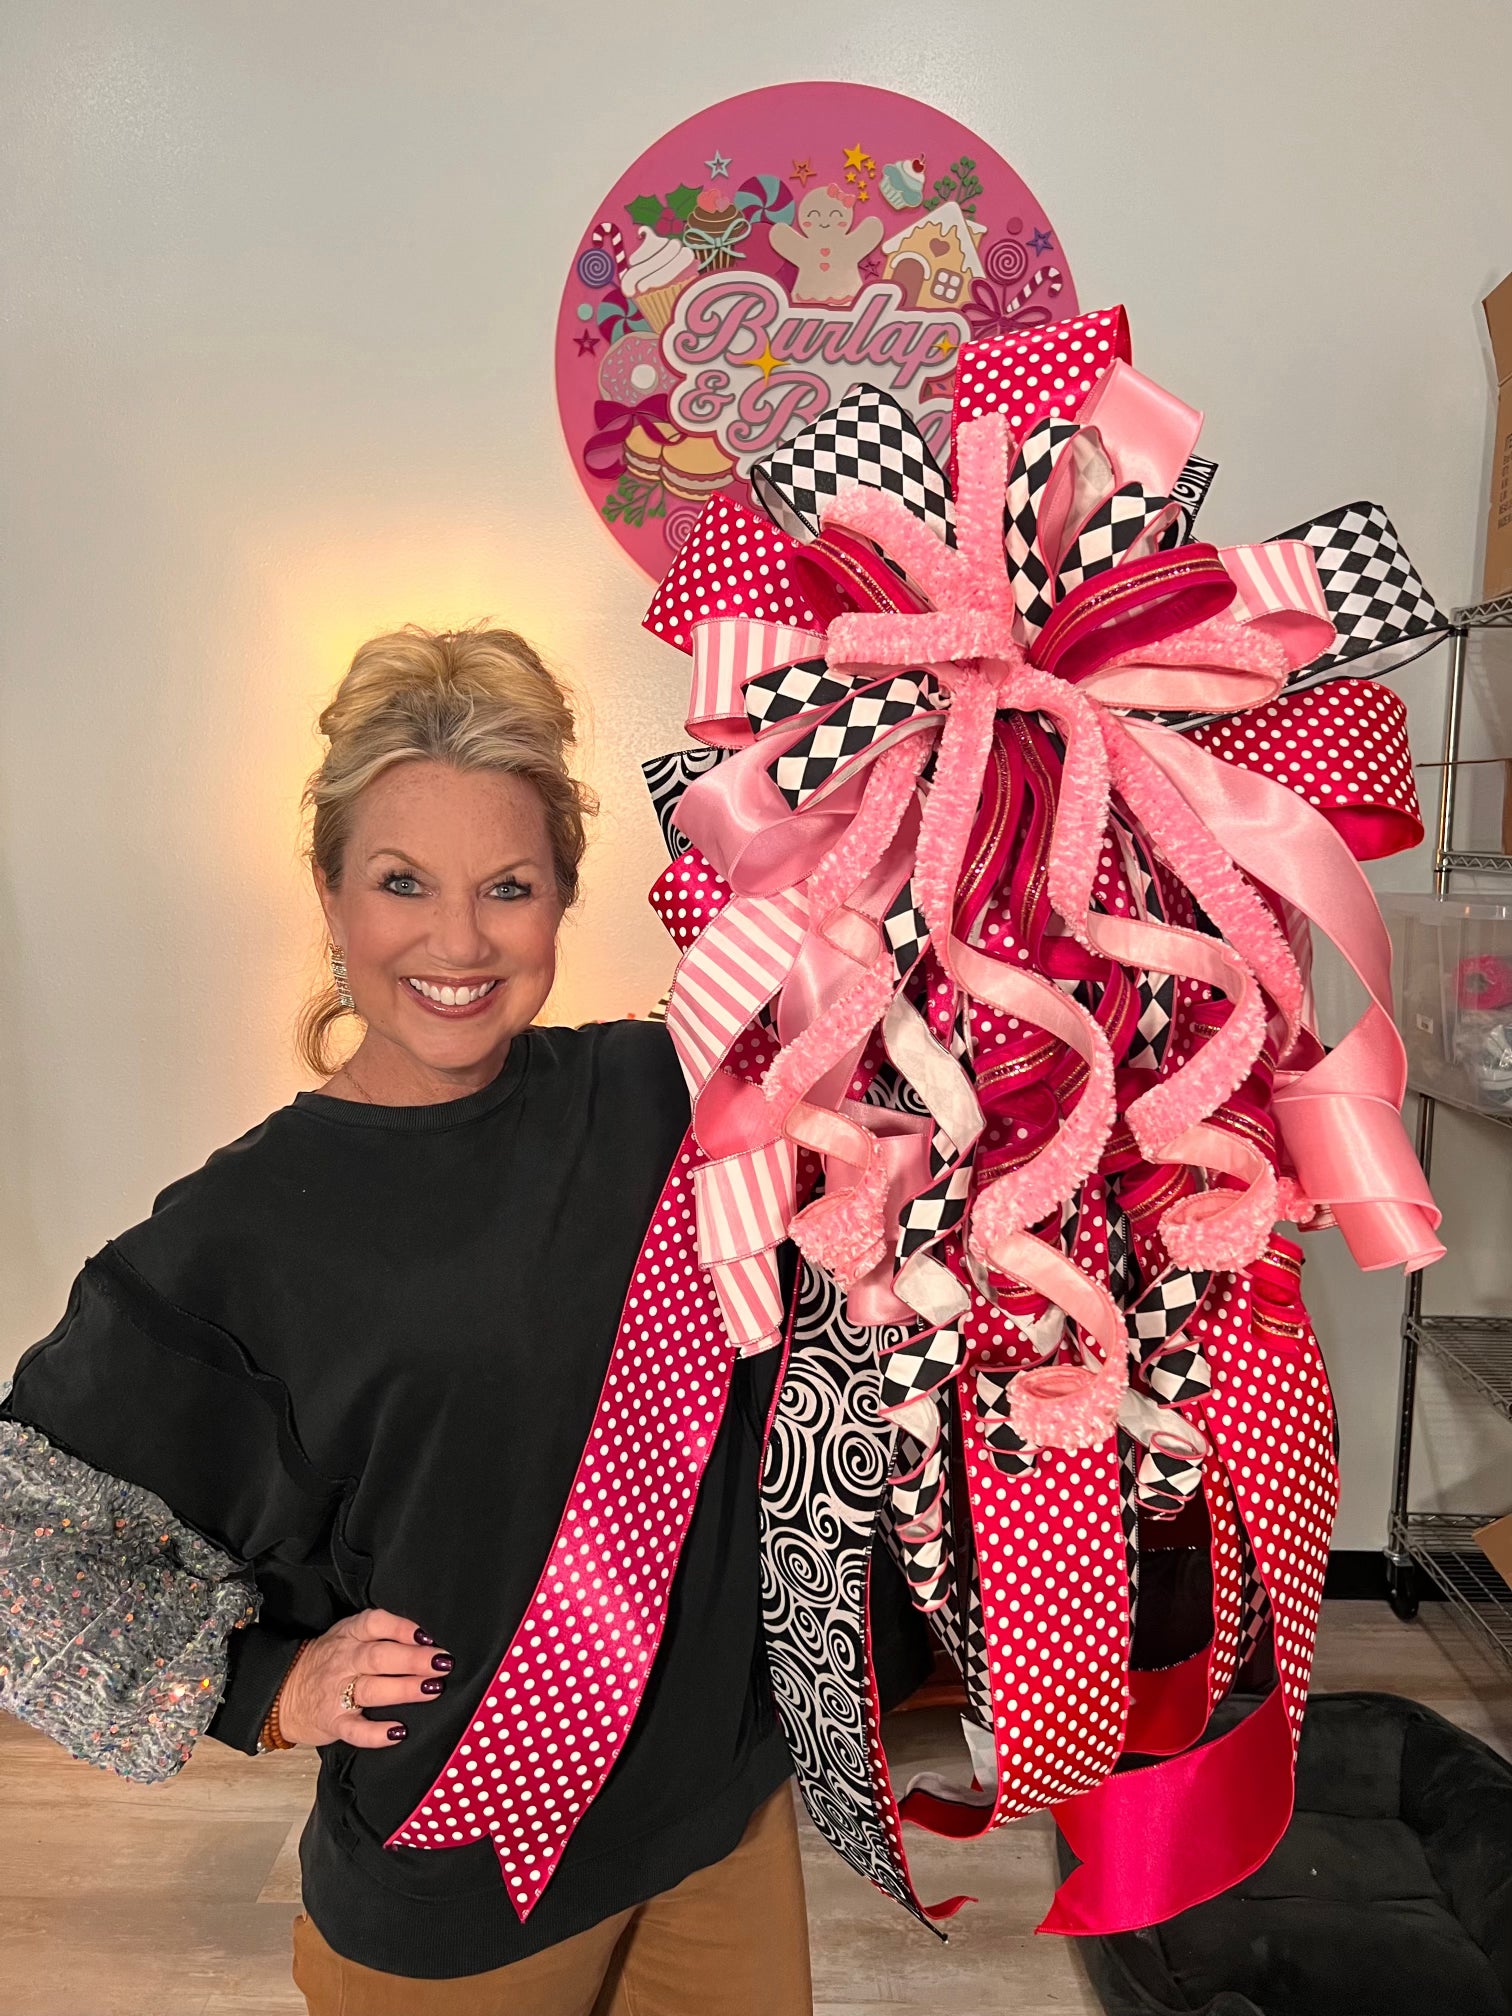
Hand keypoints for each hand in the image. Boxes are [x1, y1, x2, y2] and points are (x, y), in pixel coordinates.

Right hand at [277, 1608, 451, 1748]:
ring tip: (432, 1689)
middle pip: (379, 1657)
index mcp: (349, 1635)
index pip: (375, 1623)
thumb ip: (379, 1633)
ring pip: (372, 1689)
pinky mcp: (333, 1723)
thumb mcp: (346, 1635)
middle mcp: (343, 1661)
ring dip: (404, 1688)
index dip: (401, 1627)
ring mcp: (337, 1693)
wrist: (283, 1693)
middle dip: (413, 1659)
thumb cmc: (327, 1662)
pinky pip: (355, 1730)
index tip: (427, 1635)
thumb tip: (427, 1638)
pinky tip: (399, 1731)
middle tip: (442, 1662)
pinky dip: (377, 1733)